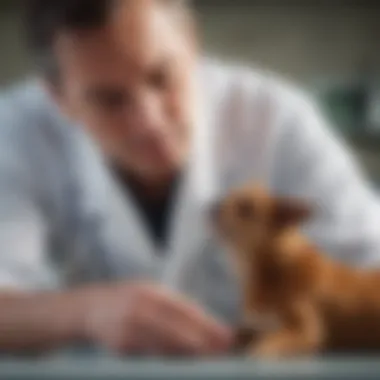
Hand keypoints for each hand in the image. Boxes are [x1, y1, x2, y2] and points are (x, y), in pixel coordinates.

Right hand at [81, 282, 232, 355]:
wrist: (90, 308)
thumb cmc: (130, 299)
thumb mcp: (151, 293)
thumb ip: (176, 307)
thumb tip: (209, 326)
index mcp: (149, 292)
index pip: (183, 310)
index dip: (207, 325)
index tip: (227, 337)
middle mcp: (138, 309)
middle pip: (176, 330)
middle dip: (201, 343)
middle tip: (222, 353)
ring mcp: (127, 329)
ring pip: (165, 347)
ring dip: (189, 355)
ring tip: (208, 359)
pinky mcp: (121, 348)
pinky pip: (152, 356)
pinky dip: (171, 359)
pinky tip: (185, 362)